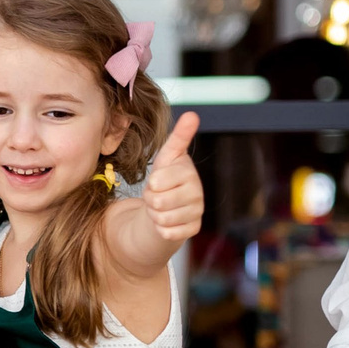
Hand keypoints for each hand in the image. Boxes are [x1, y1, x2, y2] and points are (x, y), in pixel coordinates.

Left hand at [142, 112, 202, 244]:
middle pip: (157, 201)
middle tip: (157, 195)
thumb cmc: (165, 179)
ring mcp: (197, 212)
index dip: (151, 184)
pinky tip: (167, 221)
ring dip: (155, 214)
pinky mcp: (194, 229)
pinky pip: (168, 233)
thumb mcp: (167, 157)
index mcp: (188, 172)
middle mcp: (197, 192)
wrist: (167, 207)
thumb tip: (193, 114)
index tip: (158, 181)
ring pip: (161, 218)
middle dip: (150, 200)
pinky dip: (161, 229)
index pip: (157, 181)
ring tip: (161, 206)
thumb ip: (179, 137)